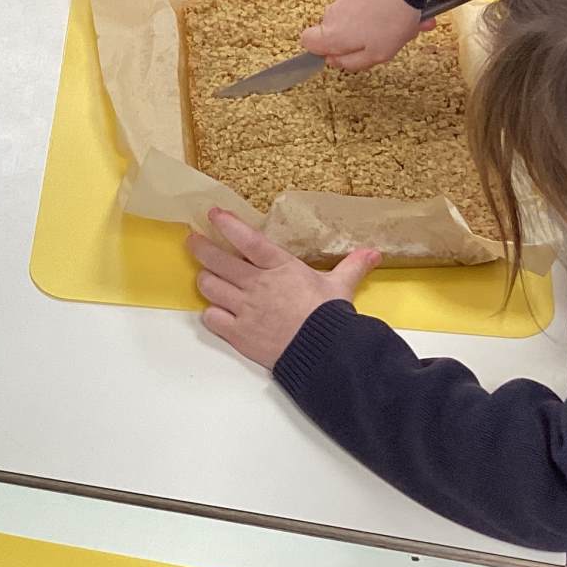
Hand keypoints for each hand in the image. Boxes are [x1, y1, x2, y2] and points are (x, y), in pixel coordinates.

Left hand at [186, 208, 377, 368]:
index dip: (228, 225)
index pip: (247, 239)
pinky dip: (211, 313)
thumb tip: (373, 253)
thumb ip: (352, 266)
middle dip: (200, 247)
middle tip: (192, 240)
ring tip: (205, 276)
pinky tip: (216, 311)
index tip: (212, 214)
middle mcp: (257, 284)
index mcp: (280, 267)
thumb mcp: (341, 286)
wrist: (323, 352)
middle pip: (217, 260)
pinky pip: (211, 318)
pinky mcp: (237, 333)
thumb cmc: (329, 317)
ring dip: (205, 280)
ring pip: (209, 286)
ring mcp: (244, 308)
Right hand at [301, 0, 430, 71]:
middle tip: (387, 44)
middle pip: (339, 33)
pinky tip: (416, 15)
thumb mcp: (375, 54)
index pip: (307, 42)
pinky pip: (374, 8)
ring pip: (362, 21)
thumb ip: (352, 63)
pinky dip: (391, 13)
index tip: (344, 55)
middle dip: (362, 41)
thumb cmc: (389, 20)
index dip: (323, 52)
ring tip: (410, 28)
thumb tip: (334, 62)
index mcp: (331, 34)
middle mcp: (334, 14)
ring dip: (384, 28)